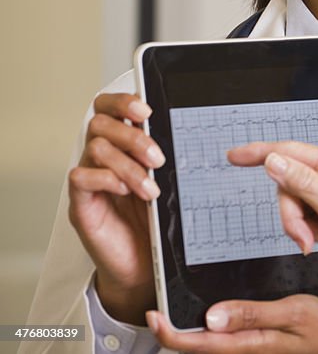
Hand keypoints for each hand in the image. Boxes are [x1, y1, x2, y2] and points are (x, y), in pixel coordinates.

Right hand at [68, 93, 164, 323]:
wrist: (145, 265)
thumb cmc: (157, 221)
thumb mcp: (170, 183)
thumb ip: (169, 158)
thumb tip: (188, 133)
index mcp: (123, 145)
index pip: (109, 107)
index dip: (123, 101)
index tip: (146, 111)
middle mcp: (103, 158)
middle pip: (100, 123)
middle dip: (132, 136)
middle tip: (157, 159)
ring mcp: (90, 180)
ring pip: (95, 148)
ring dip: (127, 164)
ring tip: (149, 188)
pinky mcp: (81, 203)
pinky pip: (80, 177)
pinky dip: (105, 178)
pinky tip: (124, 191)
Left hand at [145, 295, 317, 352]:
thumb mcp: (293, 312)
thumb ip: (253, 314)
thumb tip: (212, 316)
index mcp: (250, 344)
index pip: (199, 344)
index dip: (170, 333)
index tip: (154, 315)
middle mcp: (247, 352)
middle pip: (199, 348)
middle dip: (174, 333)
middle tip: (158, 311)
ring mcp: (253, 353)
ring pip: (212, 347)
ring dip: (191, 334)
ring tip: (175, 314)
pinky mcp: (260, 350)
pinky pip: (228, 345)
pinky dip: (211, 333)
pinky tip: (211, 321)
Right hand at [230, 142, 317, 352]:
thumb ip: (303, 184)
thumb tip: (275, 162)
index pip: (291, 152)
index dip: (259, 154)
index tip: (236, 156)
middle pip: (289, 183)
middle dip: (291, 213)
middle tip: (302, 234)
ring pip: (295, 201)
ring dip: (299, 225)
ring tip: (317, 240)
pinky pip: (305, 214)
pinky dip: (307, 229)